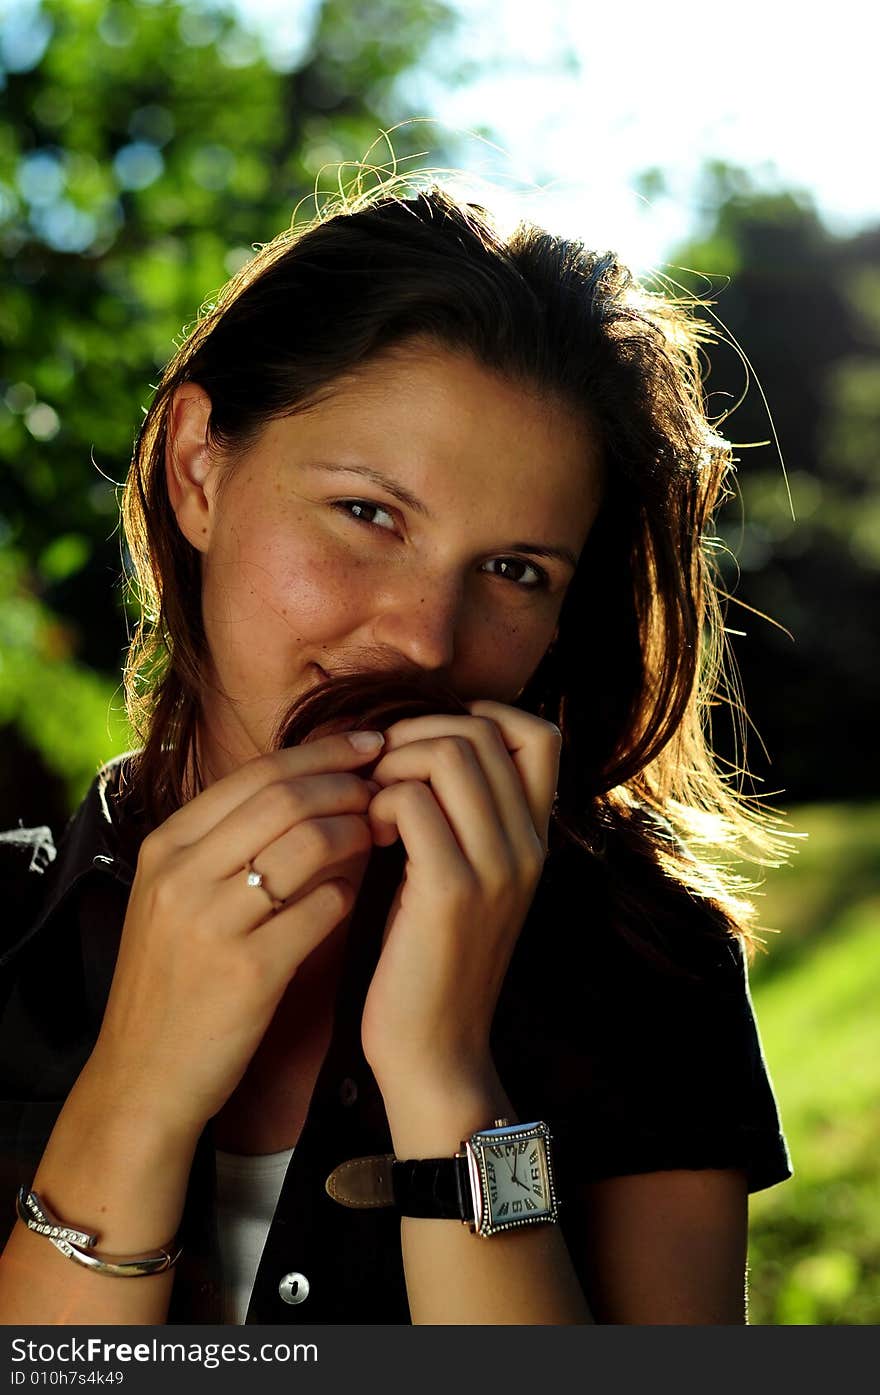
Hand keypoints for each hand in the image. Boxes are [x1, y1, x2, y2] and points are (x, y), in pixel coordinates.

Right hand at [90, 731, 383, 1138]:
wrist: (144, 1075)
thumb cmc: (175, 978)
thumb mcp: (175, 897)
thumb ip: (224, 842)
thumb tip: (306, 784)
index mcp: (166, 847)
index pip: (257, 774)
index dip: (323, 754)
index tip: (368, 745)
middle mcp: (182, 875)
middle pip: (286, 798)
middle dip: (348, 785)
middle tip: (385, 788)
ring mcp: (213, 923)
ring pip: (309, 844)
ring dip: (357, 833)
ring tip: (379, 835)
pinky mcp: (249, 972)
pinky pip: (321, 908)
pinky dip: (349, 892)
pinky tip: (356, 894)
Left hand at [358, 701, 560, 1101]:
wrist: (435, 1054)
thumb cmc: (430, 962)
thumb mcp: (462, 882)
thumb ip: (459, 820)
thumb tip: (414, 745)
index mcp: (534, 839)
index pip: (538, 733)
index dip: (480, 717)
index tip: (426, 750)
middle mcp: (528, 846)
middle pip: (481, 731)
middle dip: (414, 735)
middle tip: (378, 779)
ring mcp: (497, 867)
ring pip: (448, 754)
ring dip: (392, 766)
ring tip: (370, 808)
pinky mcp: (452, 892)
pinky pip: (412, 803)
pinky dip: (377, 804)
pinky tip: (365, 839)